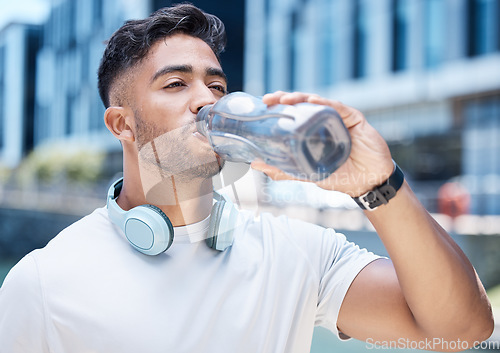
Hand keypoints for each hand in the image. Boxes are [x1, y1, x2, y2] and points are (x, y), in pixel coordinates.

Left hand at [250, 91, 393, 196]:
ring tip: (285, 99)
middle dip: (284, 98)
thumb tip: (256, 164)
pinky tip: (312, 101)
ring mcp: (339, 118)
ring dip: (300, 98)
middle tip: (268, 99)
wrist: (369, 184)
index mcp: (313, 131)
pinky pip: (338, 107)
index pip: (293, 114)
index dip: (278, 107)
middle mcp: (324, 121)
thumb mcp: (308, 174)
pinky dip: (324, 103)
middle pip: (302, 104)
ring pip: (317, 102)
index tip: (263, 104)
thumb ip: (284, 169)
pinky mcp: (354, 118)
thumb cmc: (341, 177)